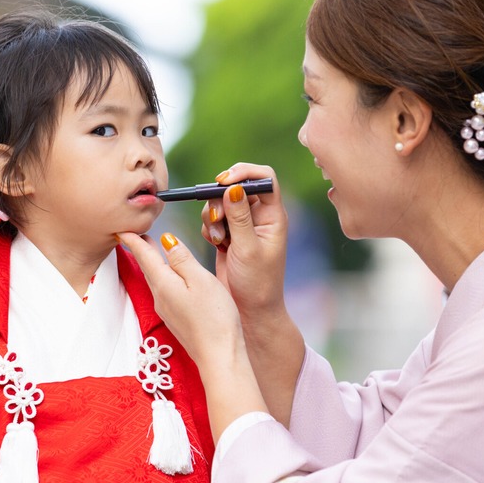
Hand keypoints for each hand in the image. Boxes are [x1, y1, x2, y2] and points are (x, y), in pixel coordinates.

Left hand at [116, 231, 241, 371]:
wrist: (219, 357)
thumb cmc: (215, 319)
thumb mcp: (201, 280)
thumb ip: (183, 259)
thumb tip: (167, 240)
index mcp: (164, 284)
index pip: (144, 256)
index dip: (134, 240)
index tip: (122, 228)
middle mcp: (160, 298)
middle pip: (147, 268)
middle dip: (141, 250)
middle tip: (135, 235)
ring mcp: (167, 311)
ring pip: (155, 280)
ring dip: (152, 264)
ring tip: (151, 251)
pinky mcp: (176, 320)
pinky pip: (164, 292)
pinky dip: (163, 279)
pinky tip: (170, 279)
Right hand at [202, 163, 287, 316]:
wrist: (250, 309)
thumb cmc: (257, 283)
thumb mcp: (248, 248)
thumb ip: (239, 217)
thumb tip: (233, 188)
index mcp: (273, 215)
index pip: (264, 178)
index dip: (243, 173)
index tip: (223, 182)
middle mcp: (260, 216)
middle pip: (236, 187)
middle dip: (220, 200)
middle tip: (217, 219)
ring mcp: (243, 224)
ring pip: (220, 202)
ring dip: (213, 217)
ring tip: (219, 240)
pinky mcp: (229, 234)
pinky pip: (213, 218)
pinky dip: (209, 228)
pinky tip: (216, 245)